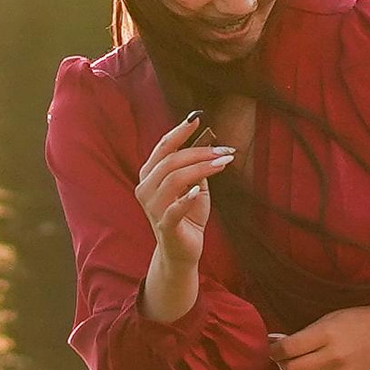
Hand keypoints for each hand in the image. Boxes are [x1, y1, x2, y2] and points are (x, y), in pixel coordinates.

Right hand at [135, 113, 232, 321]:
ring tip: (222, 163)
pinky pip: (173, 209)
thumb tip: (209, 143)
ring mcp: (152, 208)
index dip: (179, 131)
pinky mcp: (164, 226)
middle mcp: (146, 188)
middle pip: (170, 161)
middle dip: (199, 151)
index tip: (198, 118)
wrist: (183, 251)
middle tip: (224, 150)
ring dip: (200, 168)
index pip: (163, 147)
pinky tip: (198, 190)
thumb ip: (196, 166)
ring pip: (174, 179)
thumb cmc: (188, 215)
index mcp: (150, 175)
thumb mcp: (194, 186)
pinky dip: (185, 199)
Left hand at [267, 296, 369, 369]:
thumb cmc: (365, 319)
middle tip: (283, 359)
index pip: (286, 349)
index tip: (272, 347)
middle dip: (281, 365)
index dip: (273, 349)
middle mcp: (335, 356)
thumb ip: (307, 333)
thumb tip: (278, 345)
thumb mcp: (333, 317)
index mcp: (328, 333)